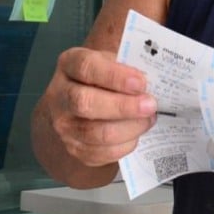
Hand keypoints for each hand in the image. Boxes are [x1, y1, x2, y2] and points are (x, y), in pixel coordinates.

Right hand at [38, 46, 156, 169]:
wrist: (85, 100)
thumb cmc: (106, 76)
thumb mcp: (113, 60)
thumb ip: (129, 65)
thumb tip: (154, 80)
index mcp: (69, 64)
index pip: (86, 67)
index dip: (114, 76)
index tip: (141, 82)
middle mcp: (59, 95)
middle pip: (85, 103)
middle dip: (123, 106)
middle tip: (150, 105)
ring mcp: (63, 125)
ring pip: (95, 133)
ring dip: (129, 128)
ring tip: (149, 118)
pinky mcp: (73, 148)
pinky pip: (101, 153)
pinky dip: (124, 145)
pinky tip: (137, 133)